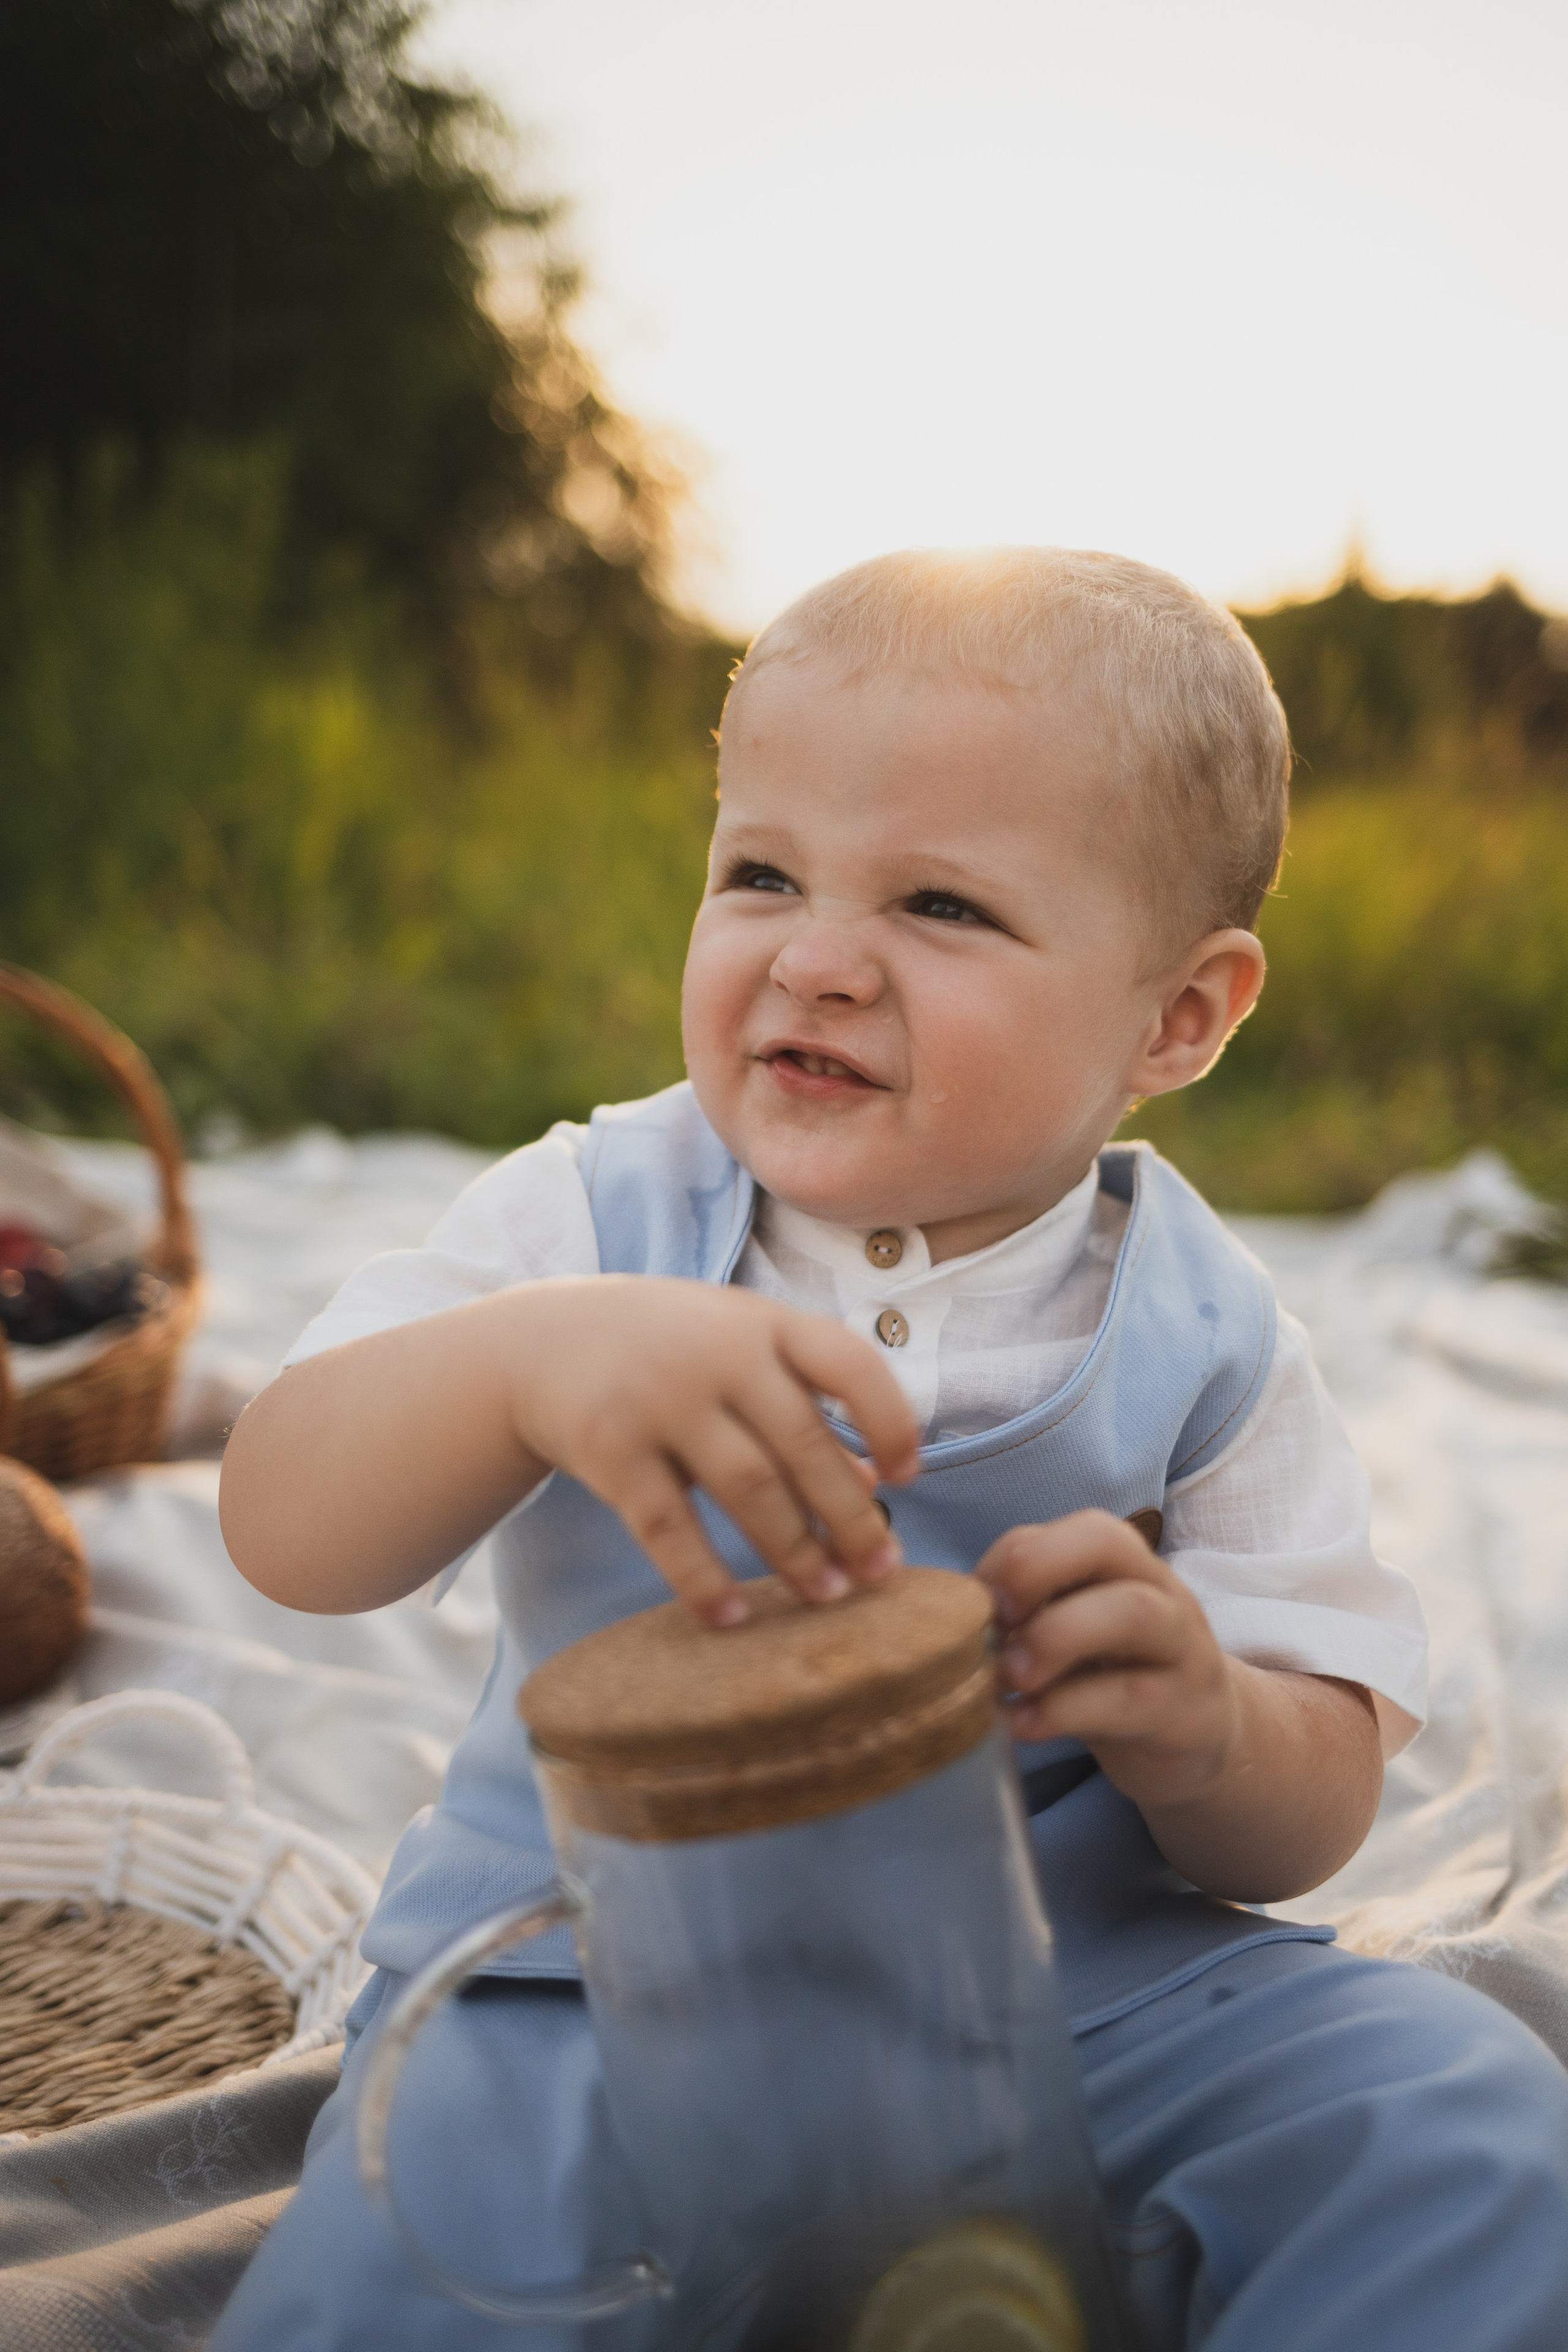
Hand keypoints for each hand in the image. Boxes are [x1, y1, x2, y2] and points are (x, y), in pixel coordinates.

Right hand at [504, 1276, 920, 1626]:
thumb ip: (801, 1404)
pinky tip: (733, 1617)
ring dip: (795, 1552)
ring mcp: (660, 1398)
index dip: (890, 1421)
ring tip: (828, 1597)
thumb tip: (871, 1484)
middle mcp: (717, 1353)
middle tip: (881, 1573)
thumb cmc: (669, 1351)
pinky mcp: (609, 1446)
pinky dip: (705, 1578)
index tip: (906, 1477)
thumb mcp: (738, 1353)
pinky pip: (668, 1527)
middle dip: (850, 1517)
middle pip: (803, 1446)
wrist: (540, 1341)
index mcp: (762, 1322)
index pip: (850, 1363)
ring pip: (748, 1489)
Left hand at [977, 1510, 1239, 1814]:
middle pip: (1106, 1541)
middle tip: (994, 1626)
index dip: (1014, 1558)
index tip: (976, 1607)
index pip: (1073, 1526)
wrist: (1200, 1737)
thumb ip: (1027, 1612)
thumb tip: (954, 1619)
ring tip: (1008, 1677)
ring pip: (1131, 1611)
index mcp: (1125, 1561)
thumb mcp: (1073, 1630)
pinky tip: (1022, 1724)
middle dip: (1034, 1571)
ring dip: (1054, 1637)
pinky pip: (1128, 1699)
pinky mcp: (1184, 1711)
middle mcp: (1160, 1589)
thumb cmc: (1115, 1673)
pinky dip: (1064, 1710)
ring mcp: (1181, 1647)